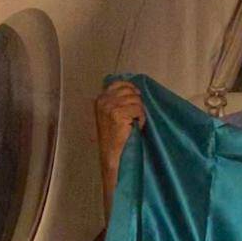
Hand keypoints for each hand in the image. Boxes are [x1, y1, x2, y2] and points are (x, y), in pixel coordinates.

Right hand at [94, 80, 145, 218]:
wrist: (112, 157)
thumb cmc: (115, 139)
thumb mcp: (111, 116)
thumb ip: (117, 102)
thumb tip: (134, 91)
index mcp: (100, 99)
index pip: (119, 83)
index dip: (131, 88)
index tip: (138, 96)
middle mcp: (102, 101)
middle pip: (129, 91)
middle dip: (137, 102)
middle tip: (136, 116)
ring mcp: (109, 107)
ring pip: (135, 100)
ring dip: (140, 112)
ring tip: (135, 123)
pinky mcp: (117, 114)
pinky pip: (138, 109)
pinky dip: (141, 118)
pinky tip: (137, 127)